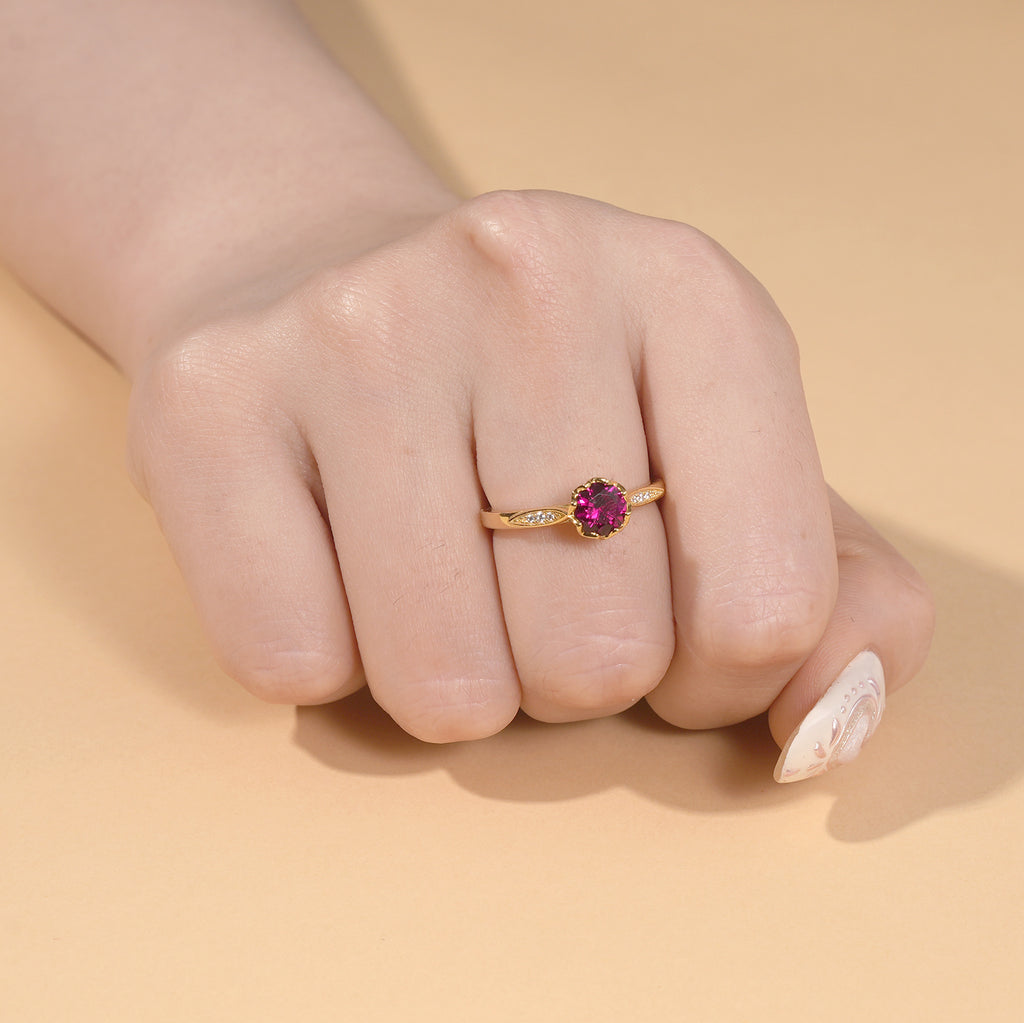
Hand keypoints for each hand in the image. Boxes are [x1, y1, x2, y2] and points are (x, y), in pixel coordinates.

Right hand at [126, 189, 933, 775]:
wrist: (322, 275)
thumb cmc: (544, 400)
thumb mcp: (724, 459)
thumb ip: (839, 600)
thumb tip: (816, 731)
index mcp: (690, 295)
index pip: (767, 610)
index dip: (715, 672)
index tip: (663, 623)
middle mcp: (523, 278)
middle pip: (597, 661)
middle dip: (570, 673)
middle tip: (523, 581)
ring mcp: (353, 328)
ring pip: (444, 689)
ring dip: (455, 680)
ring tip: (433, 572)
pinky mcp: (207, 400)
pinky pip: (294, 664)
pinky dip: (328, 658)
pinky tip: (329, 555)